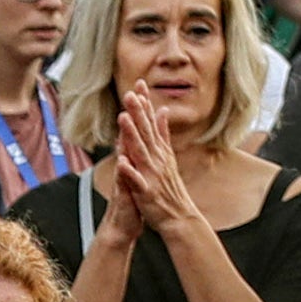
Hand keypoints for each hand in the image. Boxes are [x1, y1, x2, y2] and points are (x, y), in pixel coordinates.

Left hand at [112, 90, 203, 237]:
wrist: (179, 217)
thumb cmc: (170, 187)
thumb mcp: (167, 155)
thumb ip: (162, 133)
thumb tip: (162, 110)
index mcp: (159, 150)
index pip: (150, 123)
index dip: (144, 104)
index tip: (138, 84)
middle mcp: (156, 159)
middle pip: (144, 133)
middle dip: (137, 113)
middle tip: (129, 94)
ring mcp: (152, 175)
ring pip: (139, 152)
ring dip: (132, 135)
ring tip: (123, 118)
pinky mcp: (146, 192)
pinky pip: (135, 180)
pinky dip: (129, 171)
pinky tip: (120, 161)